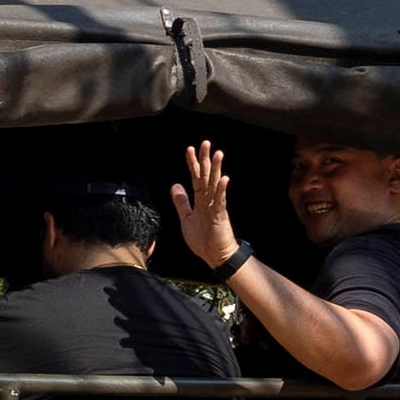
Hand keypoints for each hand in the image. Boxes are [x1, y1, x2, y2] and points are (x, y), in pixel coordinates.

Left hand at [171, 139, 244, 273]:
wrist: (215, 256)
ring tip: (218, 153)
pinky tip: (224, 179)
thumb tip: (175, 185)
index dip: (192, 164)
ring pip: (215, 184)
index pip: (196, 178)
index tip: (190, 149)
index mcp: (200, 200)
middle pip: (206, 176)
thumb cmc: (203, 239)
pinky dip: (222, 190)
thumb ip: (181, 202)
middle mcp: (209, 200)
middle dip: (205, 159)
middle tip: (205, 142)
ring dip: (216, 169)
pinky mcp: (221, 216)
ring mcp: (216, 207)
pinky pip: (221, 201)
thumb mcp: (186, 218)